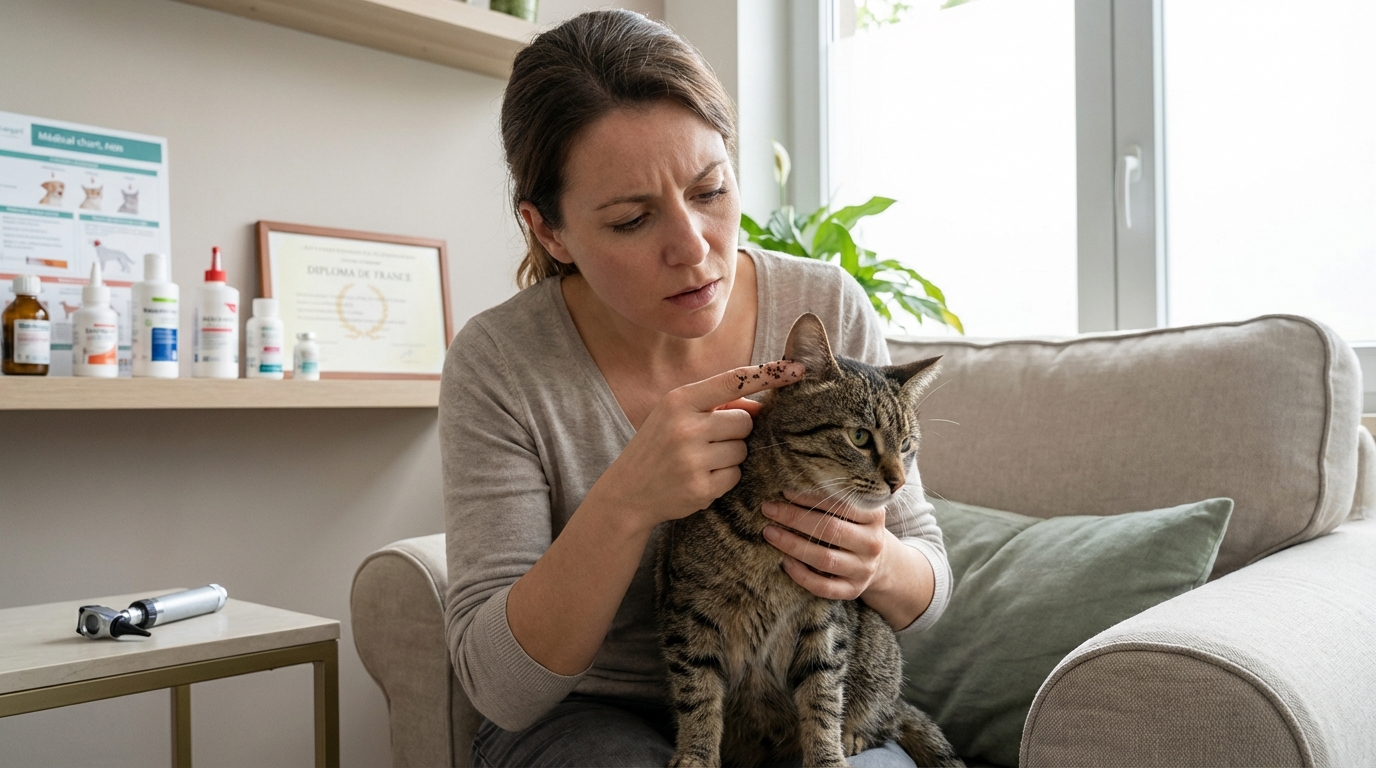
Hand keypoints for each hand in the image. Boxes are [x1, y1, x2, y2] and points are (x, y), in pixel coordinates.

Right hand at [595, 361, 805, 530]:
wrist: (627, 492)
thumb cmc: (659, 446)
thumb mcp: (677, 415)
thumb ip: (716, 404)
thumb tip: (762, 406)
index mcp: (679, 400)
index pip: (733, 380)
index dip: (769, 374)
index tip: (798, 370)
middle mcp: (685, 426)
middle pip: (744, 420)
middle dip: (737, 430)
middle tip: (711, 440)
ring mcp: (692, 459)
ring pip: (743, 449)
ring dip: (731, 455)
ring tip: (702, 460)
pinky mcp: (700, 488)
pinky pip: (735, 475)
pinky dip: (725, 477)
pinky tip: (700, 477)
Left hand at [761, 491, 892, 600]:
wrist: (878, 561)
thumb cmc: (854, 527)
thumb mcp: (853, 510)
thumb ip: (831, 499)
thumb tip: (789, 489)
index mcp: (874, 516)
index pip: (840, 504)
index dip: (810, 497)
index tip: (784, 491)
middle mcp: (872, 543)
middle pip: (830, 529)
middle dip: (795, 519)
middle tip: (768, 510)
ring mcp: (863, 569)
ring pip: (824, 559)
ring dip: (792, 545)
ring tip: (770, 533)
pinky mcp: (852, 590)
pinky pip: (823, 586)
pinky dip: (801, 575)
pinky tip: (784, 562)